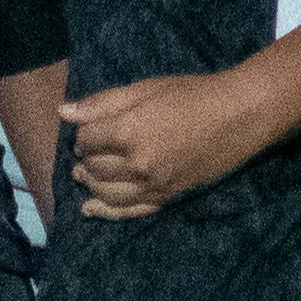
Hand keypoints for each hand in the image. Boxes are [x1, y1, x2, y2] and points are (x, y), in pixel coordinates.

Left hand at [56, 65, 276, 217]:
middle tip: (87, 149)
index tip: (89, 128)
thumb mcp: (144, 89)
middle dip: (85, 157)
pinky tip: (89, 209)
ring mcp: (152, 185)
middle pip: (94, 166)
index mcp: (128, 132)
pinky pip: (128, 211)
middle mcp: (137, 164)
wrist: (237, 116)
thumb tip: (63, 112)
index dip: (83, 133)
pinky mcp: (166, 197)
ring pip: (106, 192)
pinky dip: (106, 212)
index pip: (86, 139)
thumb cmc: (192, 95)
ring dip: (90, 183)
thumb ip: (102, 103)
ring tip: (84, 174)